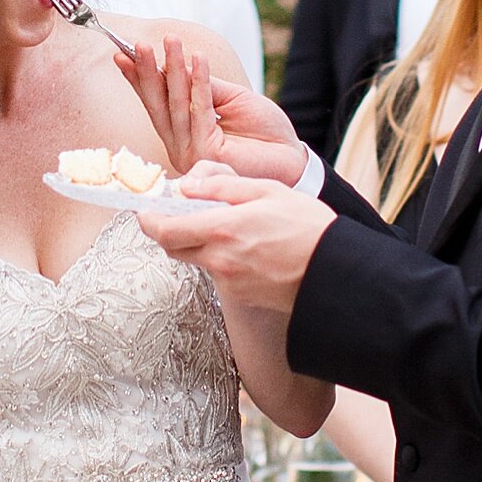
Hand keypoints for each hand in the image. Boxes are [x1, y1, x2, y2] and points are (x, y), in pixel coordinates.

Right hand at [111, 38, 307, 184]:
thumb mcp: (232, 100)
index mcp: (182, 133)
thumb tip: (180, 66)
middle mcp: (180, 145)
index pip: (155, 102)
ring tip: (170, 42)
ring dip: (173, 69)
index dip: (139, 78)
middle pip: (157, 104)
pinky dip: (199, 82)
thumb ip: (206, 87)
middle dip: (147, 71)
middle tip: (139, 44)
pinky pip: (201, 110)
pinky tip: (197, 59)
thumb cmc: (263, 132)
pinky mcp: (207, 152)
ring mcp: (191, 151)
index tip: (124, 53)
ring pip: (177, 104)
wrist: (291, 158)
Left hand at [139, 163, 333, 313]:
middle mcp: (219, 259)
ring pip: (196, 260)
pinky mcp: (239, 295)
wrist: (335, 272)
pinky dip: (221, 258)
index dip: (148, 220)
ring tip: (229, 227)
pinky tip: (248, 247)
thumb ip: (220, 188)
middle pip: (173, 248)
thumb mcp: (266, 191)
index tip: (145, 210)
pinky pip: (218, 273)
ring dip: (199, 243)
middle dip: (170, 230)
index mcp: (222, 229)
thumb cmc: (307, 226)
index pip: (164, 230)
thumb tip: (185, 186)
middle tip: (184, 213)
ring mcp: (228, 281)